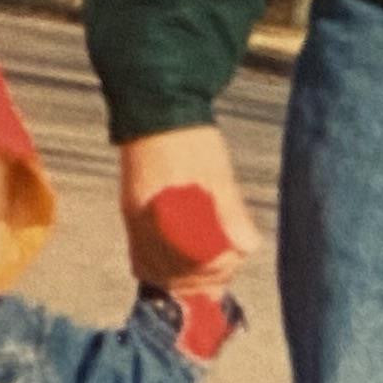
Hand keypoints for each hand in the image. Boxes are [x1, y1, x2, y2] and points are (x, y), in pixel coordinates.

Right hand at [120, 127, 259, 290]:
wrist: (158, 103)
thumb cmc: (188, 136)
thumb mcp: (215, 171)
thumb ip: (229, 209)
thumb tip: (248, 247)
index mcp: (155, 213)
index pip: (179, 265)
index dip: (210, 270)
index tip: (233, 261)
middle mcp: (139, 223)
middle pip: (168, 273)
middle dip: (200, 279)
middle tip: (228, 270)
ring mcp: (135, 221)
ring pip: (155, 268)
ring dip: (184, 278)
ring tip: (213, 273)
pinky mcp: (137, 215)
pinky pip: (144, 255)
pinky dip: (165, 268)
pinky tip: (185, 270)